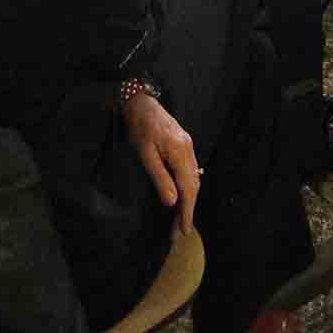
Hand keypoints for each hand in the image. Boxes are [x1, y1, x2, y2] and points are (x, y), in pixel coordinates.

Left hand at [122, 88, 200, 233]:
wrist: (140, 102)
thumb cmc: (139, 127)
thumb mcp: (145, 154)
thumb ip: (160, 178)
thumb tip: (172, 202)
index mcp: (180, 152)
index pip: (188, 188)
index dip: (186, 211)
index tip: (183, 230)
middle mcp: (189, 150)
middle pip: (193, 186)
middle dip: (188, 209)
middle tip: (179, 230)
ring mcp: (188, 146)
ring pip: (193, 179)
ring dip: (188, 200)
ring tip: (179, 219)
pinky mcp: (183, 144)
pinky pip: (190, 171)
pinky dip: (187, 187)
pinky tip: (181, 196)